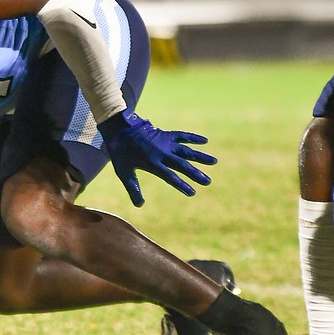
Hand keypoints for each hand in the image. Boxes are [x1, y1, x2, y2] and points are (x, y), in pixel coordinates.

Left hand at [98, 108, 215, 206]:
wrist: (119, 129)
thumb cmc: (120, 153)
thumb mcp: (124, 172)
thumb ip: (133, 189)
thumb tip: (140, 205)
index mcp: (152, 163)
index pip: (170, 177)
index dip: (182, 185)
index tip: (192, 192)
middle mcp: (162, 153)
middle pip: (182, 165)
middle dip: (195, 174)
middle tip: (208, 181)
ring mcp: (165, 143)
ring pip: (186, 150)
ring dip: (200, 156)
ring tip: (214, 161)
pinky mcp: (166, 134)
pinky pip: (182, 136)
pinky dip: (193, 138)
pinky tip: (205, 141)